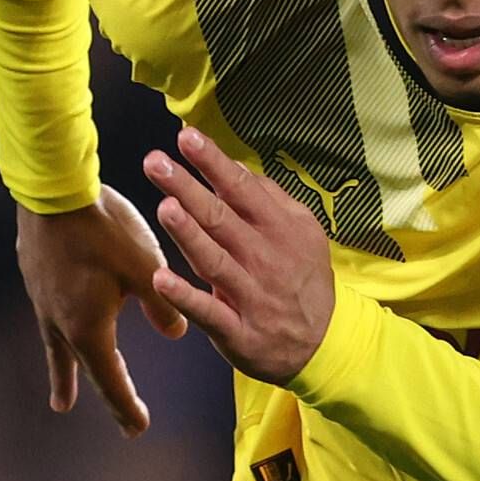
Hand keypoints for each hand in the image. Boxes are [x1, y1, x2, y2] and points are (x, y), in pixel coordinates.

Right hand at [15, 188, 187, 435]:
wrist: (51, 188)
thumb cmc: (103, 229)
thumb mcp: (145, 267)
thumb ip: (164, 304)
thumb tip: (178, 331)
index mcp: (88, 329)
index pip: (111, 381)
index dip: (126, 407)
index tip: (137, 430)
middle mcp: (60, 323)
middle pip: (82, 371)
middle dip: (100, 396)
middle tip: (115, 424)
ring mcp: (43, 300)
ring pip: (59, 348)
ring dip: (65, 374)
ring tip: (61, 399)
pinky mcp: (34, 276)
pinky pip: (50, 318)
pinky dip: (58, 335)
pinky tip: (60, 326)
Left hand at [144, 127, 337, 383]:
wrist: (324, 343)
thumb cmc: (301, 279)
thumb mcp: (302, 232)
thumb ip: (270, 199)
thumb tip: (237, 167)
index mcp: (279, 229)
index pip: (241, 189)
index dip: (213, 163)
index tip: (186, 137)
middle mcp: (265, 258)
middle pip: (221, 218)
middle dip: (188, 189)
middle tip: (156, 163)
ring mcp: (251, 296)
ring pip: (214, 261)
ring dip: (189, 235)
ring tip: (165, 208)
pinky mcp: (238, 331)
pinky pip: (209, 312)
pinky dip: (186, 297)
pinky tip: (161, 279)